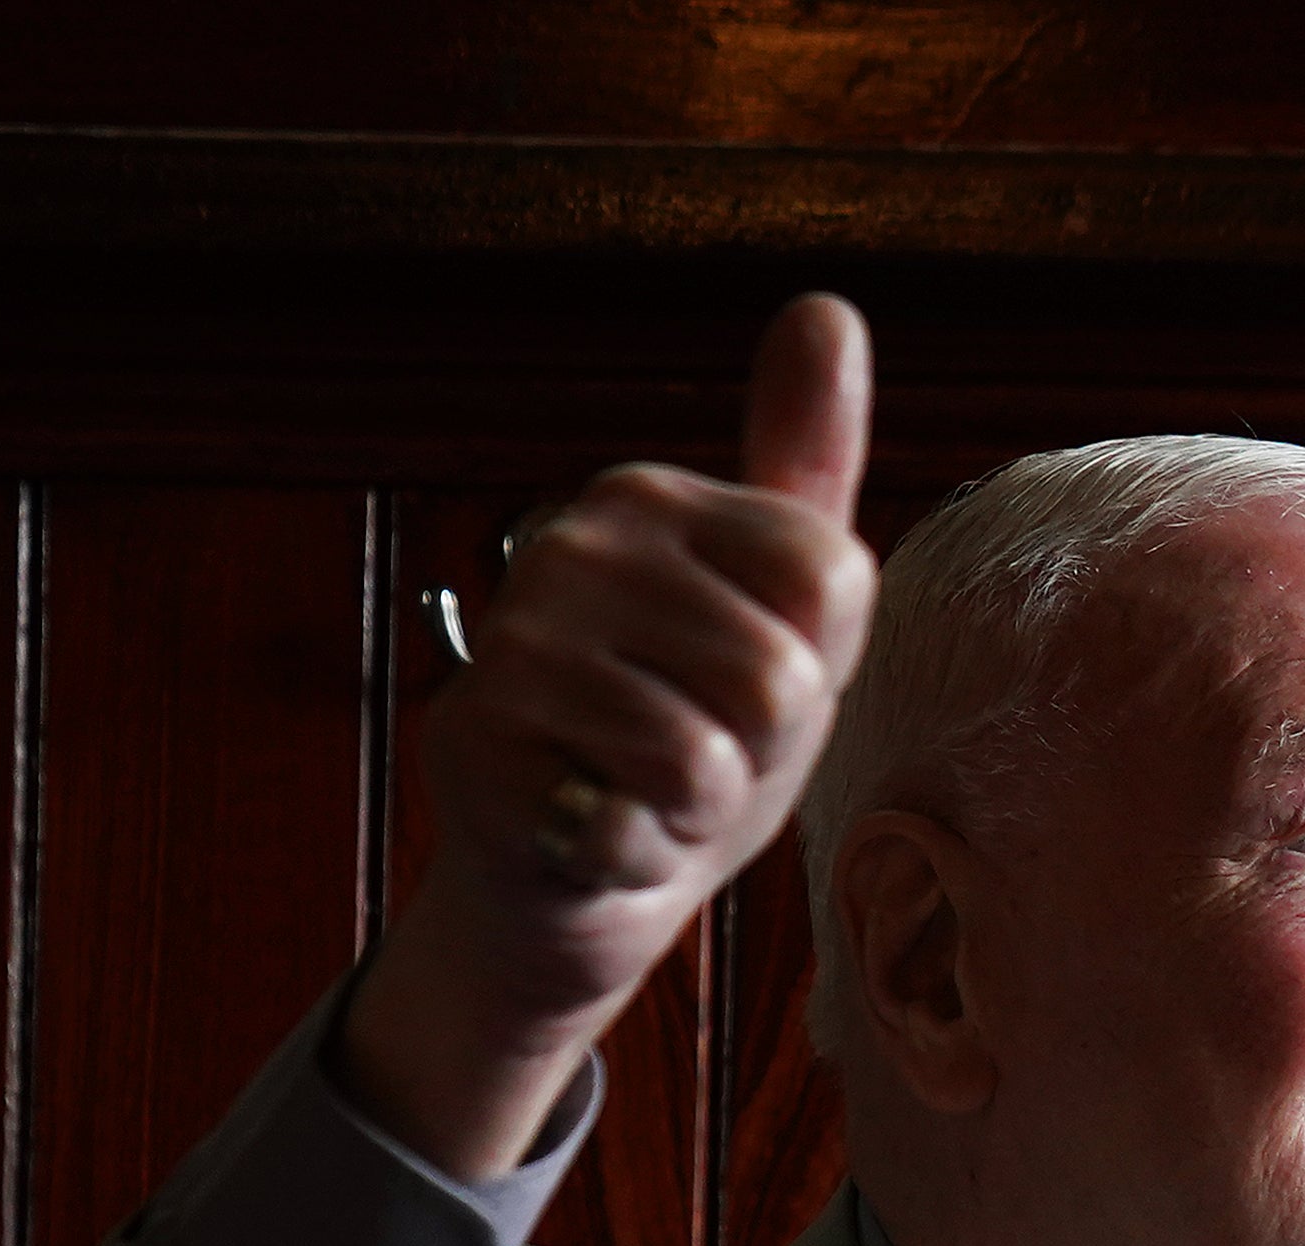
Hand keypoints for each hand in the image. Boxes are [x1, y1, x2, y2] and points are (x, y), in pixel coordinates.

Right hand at [338, 294, 879, 1178]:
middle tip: (693, 755)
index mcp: (651, 499)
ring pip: (706, 756)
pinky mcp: (473, 744)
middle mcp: (571, 544)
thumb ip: (809, 470)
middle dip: (756, 753)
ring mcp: (513, 640)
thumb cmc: (692, 740)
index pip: (831, 581)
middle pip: (779, 675)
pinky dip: (633, 857)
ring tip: (644, 791)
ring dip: (696, 811)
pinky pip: (632, 822)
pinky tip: (591, 830)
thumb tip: (827, 306)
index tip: (748, 690)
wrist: (577, 881)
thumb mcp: (783, 610)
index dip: (817, 668)